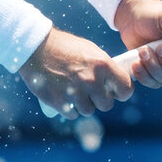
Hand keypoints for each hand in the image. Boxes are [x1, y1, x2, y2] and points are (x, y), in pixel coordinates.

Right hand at [18, 28, 132, 118]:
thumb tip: (116, 81)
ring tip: (75, 92)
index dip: (121, 92)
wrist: (35, 47)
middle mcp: (91, 80)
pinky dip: (69, 109)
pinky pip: (72, 114)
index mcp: (103, 65)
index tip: (115, 91)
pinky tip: (64, 97)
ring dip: (83, 105)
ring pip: (89, 111)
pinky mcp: (59, 101)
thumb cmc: (65, 47)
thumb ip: (104, 67)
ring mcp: (75, 92)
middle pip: (107, 105)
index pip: (126, 89)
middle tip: (91, 92)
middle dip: (100, 100)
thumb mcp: (91, 51)